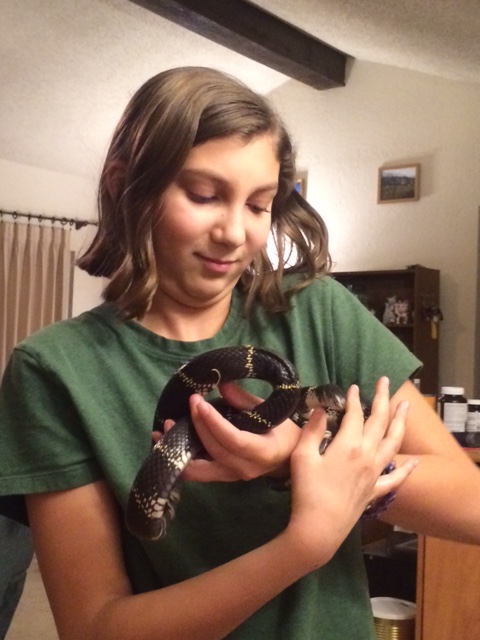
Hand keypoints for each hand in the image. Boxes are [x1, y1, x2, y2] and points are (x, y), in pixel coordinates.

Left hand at [163, 382, 300, 482]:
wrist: (287, 456)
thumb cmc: (281, 430)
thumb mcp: (268, 411)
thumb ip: (243, 399)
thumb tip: (220, 382)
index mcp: (262, 451)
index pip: (234, 440)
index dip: (213, 423)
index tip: (199, 403)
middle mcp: (244, 468)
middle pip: (214, 450)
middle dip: (197, 426)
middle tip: (189, 402)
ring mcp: (231, 477)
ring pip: (199, 470)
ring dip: (178, 450)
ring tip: (163, 429)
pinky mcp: (220, 477)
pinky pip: (197, 471)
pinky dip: (179, 457)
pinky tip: (165, 442)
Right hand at [284, 377, 417, 569]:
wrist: (318, 529)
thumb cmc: (307, 492)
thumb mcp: (302, 457)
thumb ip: (312, 431)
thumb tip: (321, 409)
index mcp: (348, 446)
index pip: (355, 415)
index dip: (354, 399)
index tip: (354, 387)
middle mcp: (367, 456)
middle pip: (379, 422)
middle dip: (382, 399)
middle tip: (384, 381)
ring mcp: (374, 474)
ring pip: (392, 443)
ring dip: (399, 422)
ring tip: (405, 406)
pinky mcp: (375, 491)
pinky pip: (396, 478)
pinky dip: (407, 469)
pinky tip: (414, 462)